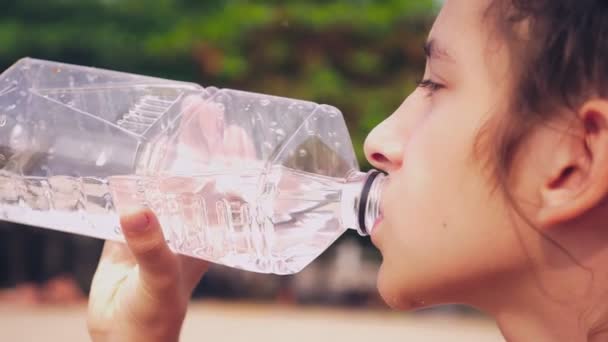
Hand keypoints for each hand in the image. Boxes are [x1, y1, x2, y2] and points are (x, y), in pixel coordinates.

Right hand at [87, 94, 255, 340]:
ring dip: (178, 148)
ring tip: (183, 114)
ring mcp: (164, 223)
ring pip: (174, 177)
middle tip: (205, 106)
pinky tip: (150, 147)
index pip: (228, 189)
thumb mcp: (159, 281)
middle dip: (206, 142)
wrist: (123, 337)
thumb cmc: (153, 317)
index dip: (235, 160)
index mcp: (207, 234)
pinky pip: (143, 189)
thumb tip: (136, 208)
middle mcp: (190, 224)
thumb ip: (150, 247)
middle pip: (203, 174)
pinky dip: (147, 168)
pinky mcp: (135, 226)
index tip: (236, 130)